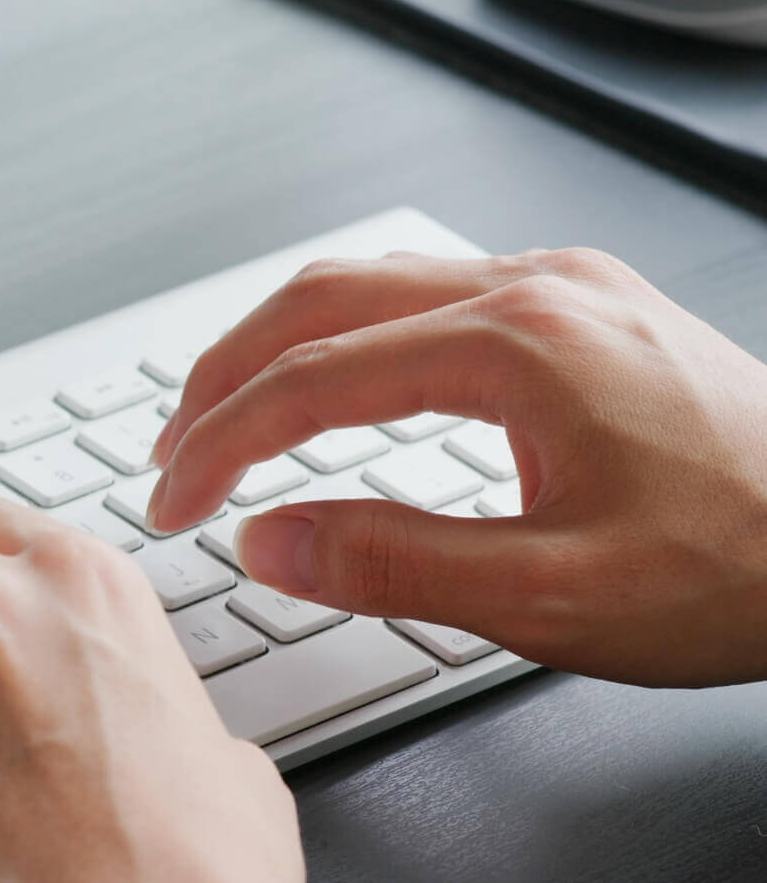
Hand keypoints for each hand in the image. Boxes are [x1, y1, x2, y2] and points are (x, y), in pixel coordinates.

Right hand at [148, 248, 766, 686]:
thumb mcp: (558, 599)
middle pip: (320, 298)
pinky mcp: (577, 308)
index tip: (173, 504)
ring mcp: (560, 286)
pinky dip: (344, 337)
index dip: (221, 443)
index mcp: (519, 346)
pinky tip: (330, 384)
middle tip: (172, 455)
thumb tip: (269, 540)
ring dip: (277, 346)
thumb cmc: (745, 566)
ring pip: (367, 283)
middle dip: (224, 376)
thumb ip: (397, 566)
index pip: (312, 378)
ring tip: (224, 417)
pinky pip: (423, 294)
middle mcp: (534, 288)